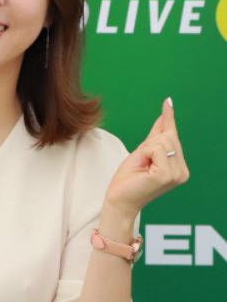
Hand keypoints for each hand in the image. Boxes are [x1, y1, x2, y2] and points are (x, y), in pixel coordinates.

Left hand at [104, 97, 189, 216]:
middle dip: (149, 144)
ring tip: (141, 168)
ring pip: (162, 141)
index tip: (167, 101)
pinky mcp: (166, 175)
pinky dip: (145, 154)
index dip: (168, 118)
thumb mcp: (143, 153)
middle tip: (141, 163)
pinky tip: (143, 169)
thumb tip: (164, 115)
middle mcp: (182, 172)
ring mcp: (176, 174)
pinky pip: (156, 149)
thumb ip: (155, 136)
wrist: (119, 199)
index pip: (172, 137)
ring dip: (145, 150)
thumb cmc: (128, 179)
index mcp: (179, 168)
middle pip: (168, 137)